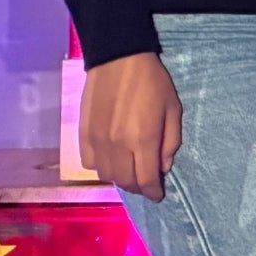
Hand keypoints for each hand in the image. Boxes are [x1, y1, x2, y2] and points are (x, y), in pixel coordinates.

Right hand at [82, 52, 182, 200]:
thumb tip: (163, 167)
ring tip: (130, 171)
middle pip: (125, 181)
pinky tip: (111, 159)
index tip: (157, 196)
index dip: (153, 192)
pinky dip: (101, 168)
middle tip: (146, 183)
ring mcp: (97, 141)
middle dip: (138, 187)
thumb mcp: (173, 109)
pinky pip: (89, 164)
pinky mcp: (82, 135)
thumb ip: (170, 141)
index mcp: (143, 139)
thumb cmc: (153, 82)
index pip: (146, 179)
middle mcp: (117, 145)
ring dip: (120, 178)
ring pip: (106, 175)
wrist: (118, 60)